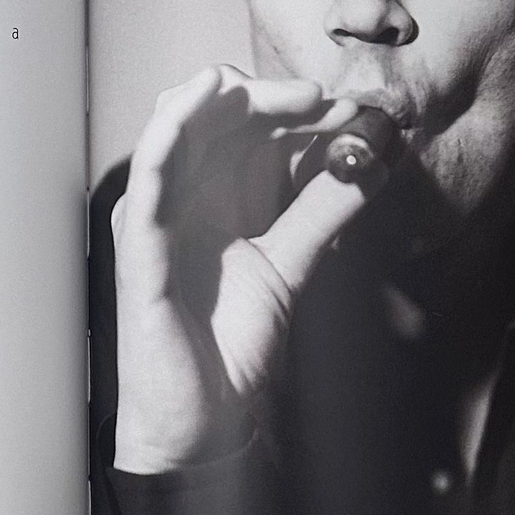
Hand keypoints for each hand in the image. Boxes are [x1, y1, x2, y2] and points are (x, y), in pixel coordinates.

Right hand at [111, 65, 373, 474]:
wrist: (201, 420)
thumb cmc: (227, 347)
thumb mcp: (291, 265)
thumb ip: (325, 210)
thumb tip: (376, 160)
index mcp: (213, 197)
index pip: (247, 126)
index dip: (298, 107)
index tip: (353, 110)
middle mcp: (180, 196)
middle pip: (215, 114)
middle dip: (273, 94)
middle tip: (330, 99)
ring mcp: (154, 214)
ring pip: (176, 124)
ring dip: (230, 95)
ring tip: (290, 94)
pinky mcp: (138, 242)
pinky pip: (148, 171)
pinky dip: (170, 126)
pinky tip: (202, 95)